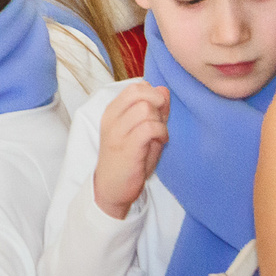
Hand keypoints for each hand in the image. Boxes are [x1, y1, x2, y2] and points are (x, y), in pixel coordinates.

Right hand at [93, 85, 170, 219]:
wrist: (112, 188)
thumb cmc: (128, 160)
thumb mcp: (141, 131)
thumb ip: (153, 110)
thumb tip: (163, 89)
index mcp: (113, 111)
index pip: (135, 87)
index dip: (153, 96)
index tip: (158, 113)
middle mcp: (111, 118)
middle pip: (138, 91)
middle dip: (157, 102)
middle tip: (161, 120)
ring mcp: (117, 132)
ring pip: (145, 108)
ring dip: (159, 121)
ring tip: (159, 135)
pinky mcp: (126, 147)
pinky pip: (149, 127)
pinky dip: (161, 133)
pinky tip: (160, 142)